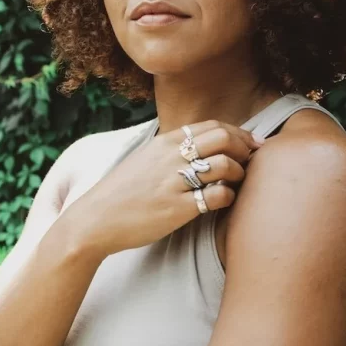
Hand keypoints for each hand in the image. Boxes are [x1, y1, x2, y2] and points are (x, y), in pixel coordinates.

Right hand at [67, 119, 262, 255]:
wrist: (95, 219)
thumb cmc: (122, 191)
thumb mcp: (145, 158)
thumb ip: (172, 148)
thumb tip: (202, 142)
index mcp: (164, 142)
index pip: (213, 126)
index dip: (238, 133)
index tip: (250, 144)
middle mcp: (171, 157)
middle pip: (223, 139)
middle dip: (244, 149)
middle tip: (250, 161)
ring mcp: (174, 182)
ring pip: (225, 166)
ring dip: (240, 174)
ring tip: (236, 183)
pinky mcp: (177, 209)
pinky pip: (217, 196)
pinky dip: (228, 197)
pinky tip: (223, 201)